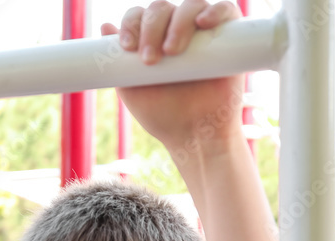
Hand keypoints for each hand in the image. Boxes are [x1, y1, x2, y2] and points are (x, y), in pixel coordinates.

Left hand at [101, 0, 243, 154]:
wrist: (195, 135)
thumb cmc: (163, 114)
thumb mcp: (132, 89)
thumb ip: (118, 61)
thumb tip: (104, 24)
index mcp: (151, 38)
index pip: (139, 16)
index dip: (131, 24)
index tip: (127, 47)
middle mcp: (176, 30)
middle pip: (161, 8)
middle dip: (151, 28)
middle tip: (150, 59)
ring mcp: (203, 32)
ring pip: (191, 5)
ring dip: (178, 22)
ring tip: (173, 51)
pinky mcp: (229, 36)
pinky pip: (226, 9)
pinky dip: (216, 10)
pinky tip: (204, 22)